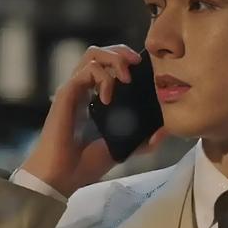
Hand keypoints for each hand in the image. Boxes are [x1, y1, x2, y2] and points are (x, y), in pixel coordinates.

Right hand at [20, 44, 168, 197]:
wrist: (63, 176)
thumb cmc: (86, 164)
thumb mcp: (123, 148)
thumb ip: (142, 140)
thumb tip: (164, 132)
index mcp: (94, 97)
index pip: (108, 65)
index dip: (125, 61)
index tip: (143, 70)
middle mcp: (83, 89)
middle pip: (100, 52)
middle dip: (122, 51)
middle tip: (137, 64)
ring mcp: (74, 89)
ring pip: (92, 53)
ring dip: (114, 59)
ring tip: (126, 78)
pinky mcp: (67, 93)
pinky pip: (87, 70)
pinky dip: (103, 78)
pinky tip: (108, 99)